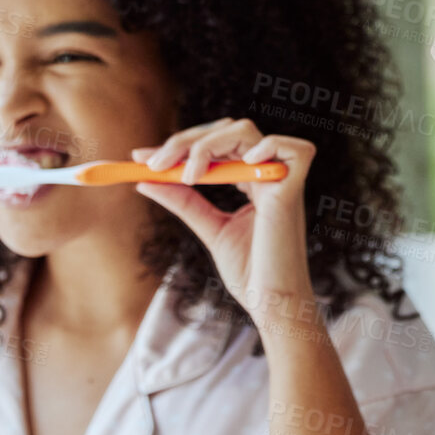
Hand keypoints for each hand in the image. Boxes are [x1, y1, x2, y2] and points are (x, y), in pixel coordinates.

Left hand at [130, 118, 317, 332]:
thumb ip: (183, 202)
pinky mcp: (293, 193)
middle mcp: (268, 175)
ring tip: (187, 173)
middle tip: (154, 163)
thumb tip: (145, 181)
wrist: (271, 305)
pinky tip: (241, 162)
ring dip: (206, 144)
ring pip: (245, 131)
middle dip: (184, 141)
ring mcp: (282, 181)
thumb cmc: (250, 273)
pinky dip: (266, 146)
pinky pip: (293, 149)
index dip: (178, 145)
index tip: (140, 156)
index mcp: (253, 181)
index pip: (216, 144)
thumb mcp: (209, 229)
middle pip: (227, 130)